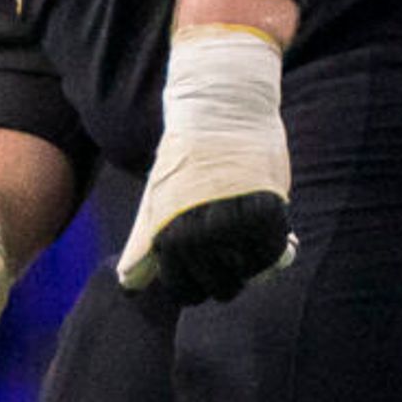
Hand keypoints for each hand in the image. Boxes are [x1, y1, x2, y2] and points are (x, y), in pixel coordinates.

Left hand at [118, 25, 295, 301]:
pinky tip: (268, 229)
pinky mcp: (263, 212)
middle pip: (221, 289)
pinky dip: (275, 249)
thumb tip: (127, 284)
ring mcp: (230, 226)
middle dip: (229, 277)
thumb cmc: (186, 159)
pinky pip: (273, 253)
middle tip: (233, 249)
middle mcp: (196, 237)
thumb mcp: (157, 201)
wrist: (220, 111)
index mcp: (167, 238)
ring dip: (253, 263)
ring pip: (250, 274)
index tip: (210, 264)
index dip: (201, 284)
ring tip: (248, 234)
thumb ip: (145, 245)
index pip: (186, 291)